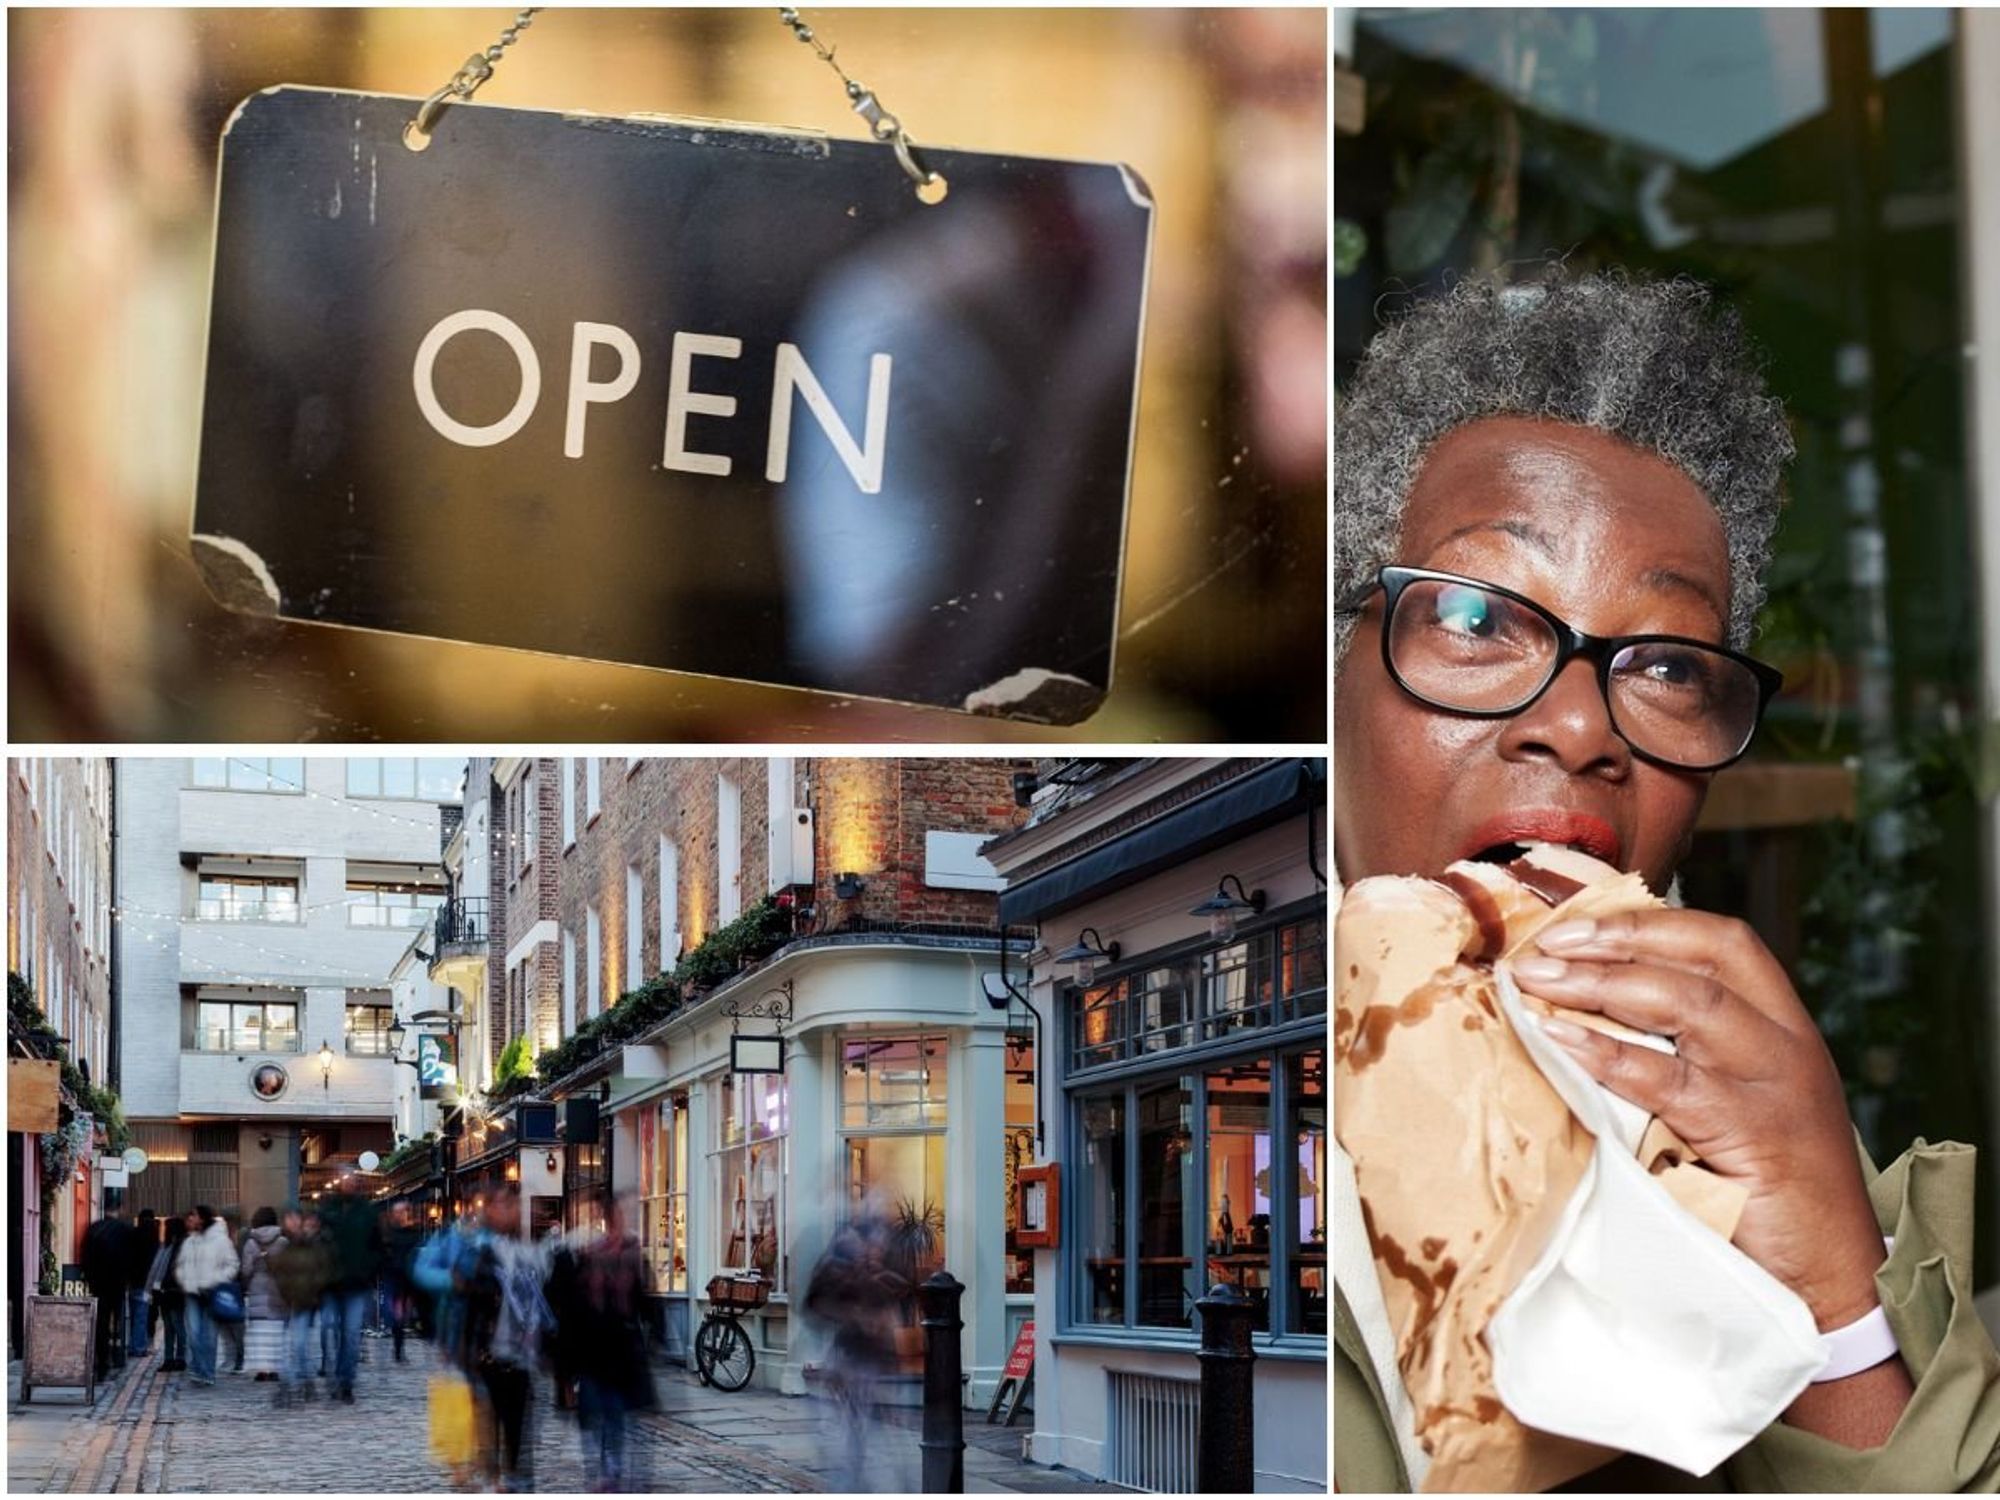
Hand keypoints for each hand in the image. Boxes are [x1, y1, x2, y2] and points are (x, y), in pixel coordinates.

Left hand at [1512, 908, 1884, 1330]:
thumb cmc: (1768, 1197)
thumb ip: (1684, 1060)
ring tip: (1538, 982)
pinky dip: (1607, 1054)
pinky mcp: (1753, 1135)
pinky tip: (1560, 1039)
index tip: (1577, 924)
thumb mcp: (1734, 1108)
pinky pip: (1670, 1080)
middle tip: (1544, 945)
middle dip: (1617, 940)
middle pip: (1704, 958)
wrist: (1830, 1282)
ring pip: (1691, 1004)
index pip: (1723, 943)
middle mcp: (1786, 1046)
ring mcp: (1774, 1087)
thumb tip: (1583, 1015)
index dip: (1649, 923)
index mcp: (1783, 1029)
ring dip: (1602, 984)